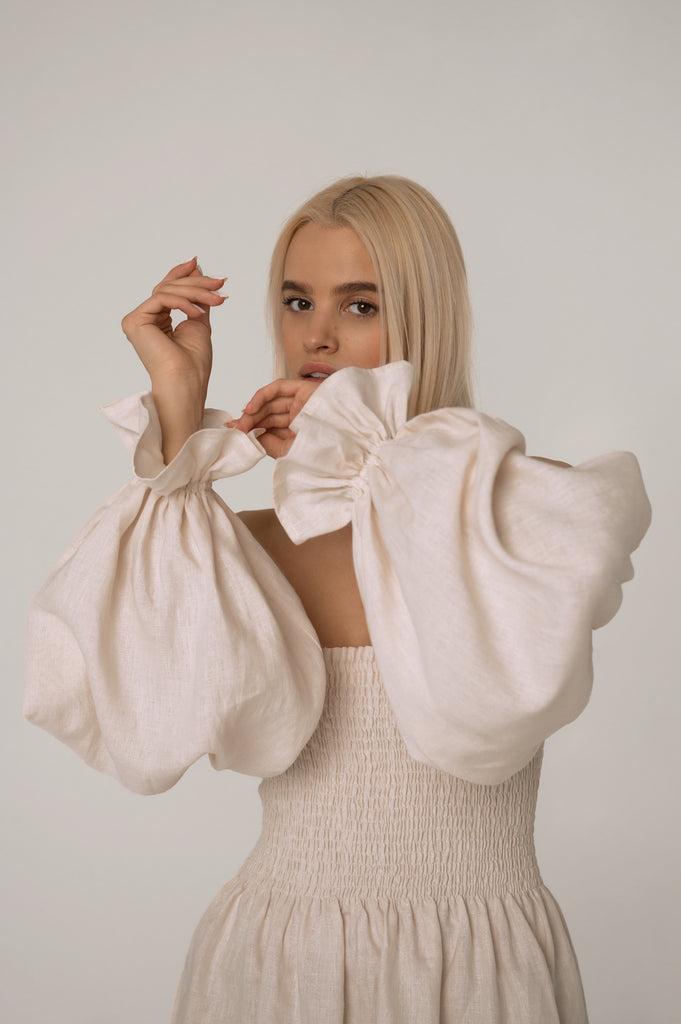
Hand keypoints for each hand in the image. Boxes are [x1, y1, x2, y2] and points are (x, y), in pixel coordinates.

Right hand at [121, 256, 225, 393]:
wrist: (186, 382)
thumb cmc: (193, 363)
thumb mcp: (198, 321)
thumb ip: (196, 298)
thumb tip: (196, 270)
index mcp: (156, 321)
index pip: (167, 290)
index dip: (181, 274)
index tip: (198, 263)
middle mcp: (143, 319)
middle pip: (168, 288)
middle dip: (197, 283)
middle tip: (220, 283)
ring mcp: (137, 320)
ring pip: (166, 290)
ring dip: (195, 292)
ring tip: (217, 299)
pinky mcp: (134, 321)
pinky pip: (160, 299)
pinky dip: (182, 302)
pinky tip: (197, 312)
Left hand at [227, 377, 323, 458]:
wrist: (344, 445)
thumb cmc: (321, 452)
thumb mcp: (286, 451)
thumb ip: (266, 441)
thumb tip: (247, 433)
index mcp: (299, 432)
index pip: (271, 426)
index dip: (252, 428)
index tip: (236, 433)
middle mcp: (301, 416)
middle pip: (269, 414)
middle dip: (250, 421)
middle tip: (236, 429)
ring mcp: (303, 402)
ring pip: (271, 402)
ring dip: (254, 411)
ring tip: (242, 423)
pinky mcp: (304, 389)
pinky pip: (278, 388)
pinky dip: (261, 395)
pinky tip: (250, 408)